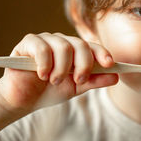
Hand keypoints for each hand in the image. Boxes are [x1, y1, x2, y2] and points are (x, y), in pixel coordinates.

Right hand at [0, 32, 117, 112]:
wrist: (24, 100)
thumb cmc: (50, 91)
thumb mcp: (76, 88)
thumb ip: (95, 81)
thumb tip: (116, 77)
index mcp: (75, 51)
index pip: (92, 47)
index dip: (102, 53)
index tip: (110, 64)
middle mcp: (62, 42)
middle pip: (80, 45)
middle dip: (83, 64)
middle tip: (78, 81)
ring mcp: (45, 40)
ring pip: (63, 46)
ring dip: (62, 68)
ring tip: (54, 81)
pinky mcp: (28, 43)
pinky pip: (42, 48)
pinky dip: (45, 63)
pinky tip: (42, 75)